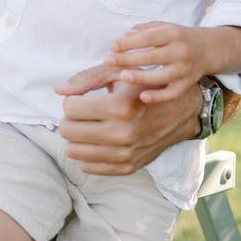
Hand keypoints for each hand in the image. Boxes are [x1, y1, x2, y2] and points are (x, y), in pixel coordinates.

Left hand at [56, 64, 200, 174]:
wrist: (181, 111)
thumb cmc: (144, 87)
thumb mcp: (118, 73)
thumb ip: (86, 79)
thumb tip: (59, 91)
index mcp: (120, 107)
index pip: (70, 108)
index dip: (72, 101)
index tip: (83, 99)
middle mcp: (123, 133)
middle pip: (68, 131)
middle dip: (70, 120)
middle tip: (82, 114)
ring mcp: (126, 153)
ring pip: (74, 151)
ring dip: (76, 138)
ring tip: (88, 127)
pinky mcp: (128, 166)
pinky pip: (89, 167)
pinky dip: (86, 154)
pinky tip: (94, 142)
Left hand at [104, 21, 214, 103]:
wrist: (210, 48)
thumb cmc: (179, 37)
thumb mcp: (165, 27)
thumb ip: (145, 29)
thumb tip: (125, 35)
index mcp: (173, 33)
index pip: (148, 37)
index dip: (129, 43)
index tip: (112, 47)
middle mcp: (180, 51)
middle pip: (152, 57)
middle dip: (128, 59)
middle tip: (109, 61)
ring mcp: (185, 69)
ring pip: (161, 76)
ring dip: (141, 77)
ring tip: (122, 76)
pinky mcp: (188, 83)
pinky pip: (173, 93)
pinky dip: (159, 96)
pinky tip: (143, 96)